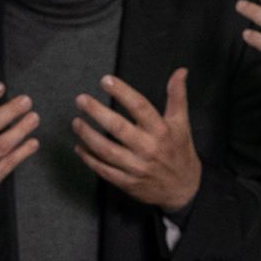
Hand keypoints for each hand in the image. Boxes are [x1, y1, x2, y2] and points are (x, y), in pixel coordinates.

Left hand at [73, 70, 203, 212]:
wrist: (184, 189)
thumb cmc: (180, 152)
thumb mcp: (182, 123)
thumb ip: (177, 96)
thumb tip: (180, 71)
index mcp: (161, 131)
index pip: (140, 107)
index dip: (122, 92)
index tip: (106, 80)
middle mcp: (148, 148)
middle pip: (118, 128)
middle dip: (97, 112)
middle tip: (81, 100)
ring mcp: (136, 167)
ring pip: (107, 150)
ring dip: (88, 136)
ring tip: (76, 122)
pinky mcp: (128, 183)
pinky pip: (104, 170)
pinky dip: (89, 159)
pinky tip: (79, 147)